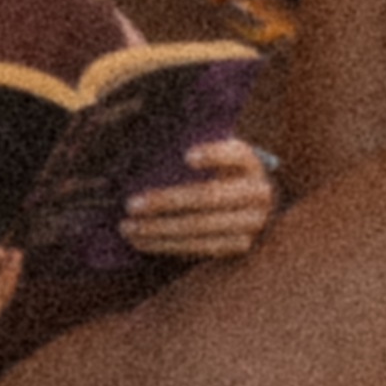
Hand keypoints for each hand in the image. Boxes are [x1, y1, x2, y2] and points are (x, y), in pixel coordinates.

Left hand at [120, 138, 283, 262]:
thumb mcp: (213, 154)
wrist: (249, 205)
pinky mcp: (239, 247)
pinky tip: (140, 241)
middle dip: (167, 202)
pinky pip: (199, 249)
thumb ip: (190, 144)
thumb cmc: (215, 171)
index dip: (214, 154)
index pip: (235, 154)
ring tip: (127, 227)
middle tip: (131, 204)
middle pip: (209, 197)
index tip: (186, 156)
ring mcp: (251, 224)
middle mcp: (258, 193)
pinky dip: (166, 245)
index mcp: (249, 162)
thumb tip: (141, 135)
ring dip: (159, 229)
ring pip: (201, 228)